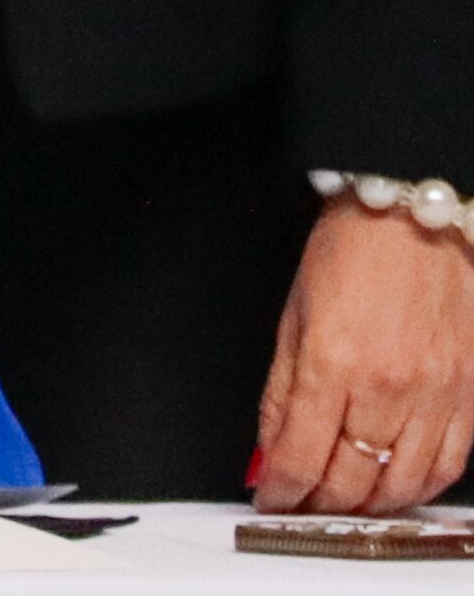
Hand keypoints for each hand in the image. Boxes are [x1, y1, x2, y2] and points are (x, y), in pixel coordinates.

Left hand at [259, 198, 473, 509]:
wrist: (414, 217)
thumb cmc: (350, 254)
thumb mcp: (292, 319)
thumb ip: (281, 394)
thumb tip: (268, 452)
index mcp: (335, 363)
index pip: (303, 456)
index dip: (282, 491)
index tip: (271, 500)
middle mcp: (392, 386)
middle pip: (354, 479)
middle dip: (321, 503)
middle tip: (303, 503)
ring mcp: (440, 394)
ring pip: (406, 483)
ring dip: (371, 504)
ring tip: (345, 502)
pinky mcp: (472, 394)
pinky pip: (451, 463)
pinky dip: (420, 486)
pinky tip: (397, 486)